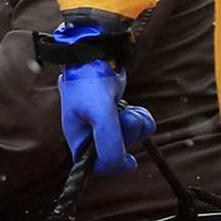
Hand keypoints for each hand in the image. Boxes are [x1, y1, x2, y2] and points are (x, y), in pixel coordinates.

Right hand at [58, 60, 154, 175]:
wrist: (96, 54)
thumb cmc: (89, 81)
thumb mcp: (98, 109)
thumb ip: (107, 136)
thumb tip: (116, 162)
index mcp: (79, 138)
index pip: (96, 166)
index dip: (113, 166)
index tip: (130, 161)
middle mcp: (91, 135)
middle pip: (117, 152)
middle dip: (128, 135)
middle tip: (125, 117)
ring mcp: (106, 125)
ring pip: (131, 139)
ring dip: (137, 126)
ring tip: (131, 110)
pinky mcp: (118, 115)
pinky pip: (138, 127)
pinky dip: (141, 119)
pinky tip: (135, 108)